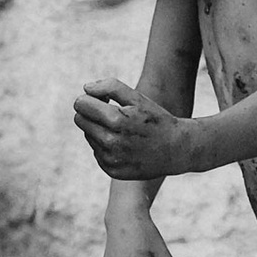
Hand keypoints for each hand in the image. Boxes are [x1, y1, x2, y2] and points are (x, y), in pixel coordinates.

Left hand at [73, 82, 188, 180]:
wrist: (176, 150)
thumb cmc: (155, 119)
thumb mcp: (137, 98)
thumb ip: (110, 87)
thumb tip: (85, 89)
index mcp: (115, 120)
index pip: (80, 105)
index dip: (89, 99)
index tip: (103, 100)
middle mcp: (109, 142)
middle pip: (80, 120)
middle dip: (91, 113)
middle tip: (110, 112)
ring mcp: (109, 159)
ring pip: (88, 136)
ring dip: (99, 130)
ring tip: (122, 129)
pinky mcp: (111, 170)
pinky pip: (97, 152)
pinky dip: (105, 146)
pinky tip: (124, 144)